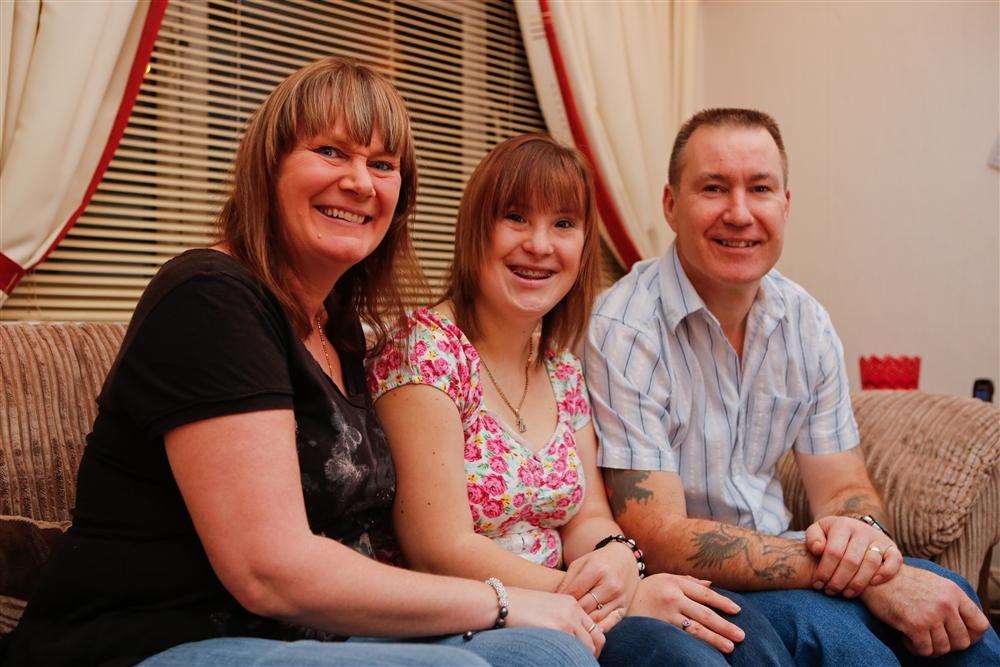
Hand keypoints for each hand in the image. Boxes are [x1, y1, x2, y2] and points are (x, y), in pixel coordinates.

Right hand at [505, 587, 605, 656]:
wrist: (499, 602)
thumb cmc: (516, 607)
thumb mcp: (545, 606)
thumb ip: (560, 618)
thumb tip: (567, 638)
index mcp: (570, 603)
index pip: (593, 627)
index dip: (591, 643)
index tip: (583, 653)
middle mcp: (573, 610)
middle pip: (597, 638)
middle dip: (593, 653)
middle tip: (581, 662)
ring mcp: (567, 620)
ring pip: (588, 647)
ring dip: (582, 657)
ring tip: (571, 662)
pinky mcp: (558, 630)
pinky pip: (574, 651)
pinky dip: (570, 659)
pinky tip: (560, 660)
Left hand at [557, 541, 640, 632]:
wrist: (625, 559)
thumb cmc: (598, 561)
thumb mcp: (580, 563)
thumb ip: (567, 581)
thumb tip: (554, 600)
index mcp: (597, 570)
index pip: (574, 592)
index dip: (562, 601)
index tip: (554, 606)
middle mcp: (610, 585)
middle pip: (584, 607)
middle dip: (571, 613)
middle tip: (561, 617)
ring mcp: (619, 598)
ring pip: (596, 618)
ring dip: (582, 623)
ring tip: (571, 624)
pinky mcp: (624, 607)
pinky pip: (610, 623)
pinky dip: (597, 629)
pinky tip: (588, 629)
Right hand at [625, 573, 744, 653]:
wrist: (619, 600)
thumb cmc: (646, 589)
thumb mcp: (665, 579)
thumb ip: (688, 582)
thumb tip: (711, 585)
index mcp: (675, 582)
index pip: (704, 594)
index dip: (722, 602)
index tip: (737, 610)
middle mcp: (672, 597)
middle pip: (704, 613)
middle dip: (724, 625)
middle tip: (741, 635)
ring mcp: (665, 614)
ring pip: (695, 629)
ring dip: (714, 638)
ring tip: (729, 646)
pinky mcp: (659, 627)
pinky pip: (682, 637)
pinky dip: (696, 644)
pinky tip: (707, 650)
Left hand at [806, 515, 901, 596]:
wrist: (854, 529)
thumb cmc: (831, 535)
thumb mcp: (818, 531)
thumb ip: (813, 538)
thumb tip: (818, 549)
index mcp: (843, 525)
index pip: (833, 552)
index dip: (824, 571)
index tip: (817, 584)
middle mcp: (862, 530)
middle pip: (851, 561)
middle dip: (838, 581)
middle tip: (830, 592)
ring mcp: (879, 539)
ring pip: (871, 563)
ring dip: (858, 583)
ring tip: (846, 594)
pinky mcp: (892, 548)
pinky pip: (894, 562)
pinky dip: (885, 574)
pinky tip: (872, 584)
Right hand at [860, 564, 989, 656]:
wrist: (874, 575)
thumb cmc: (901, 580)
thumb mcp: (933, 582)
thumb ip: (951, 599)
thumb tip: (962, 624)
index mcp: (954, 592)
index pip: (980, 625)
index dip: (972, 636)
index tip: (956, 636)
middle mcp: (946, 604)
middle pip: (963, 641)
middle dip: (948, 644)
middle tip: (933, 638)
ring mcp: (931, 614)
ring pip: (943, 649)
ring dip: (930, 647)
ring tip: (917, 638)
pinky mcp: (914, 624)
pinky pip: (925, 650)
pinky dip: (915, 648)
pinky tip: (906, 637)